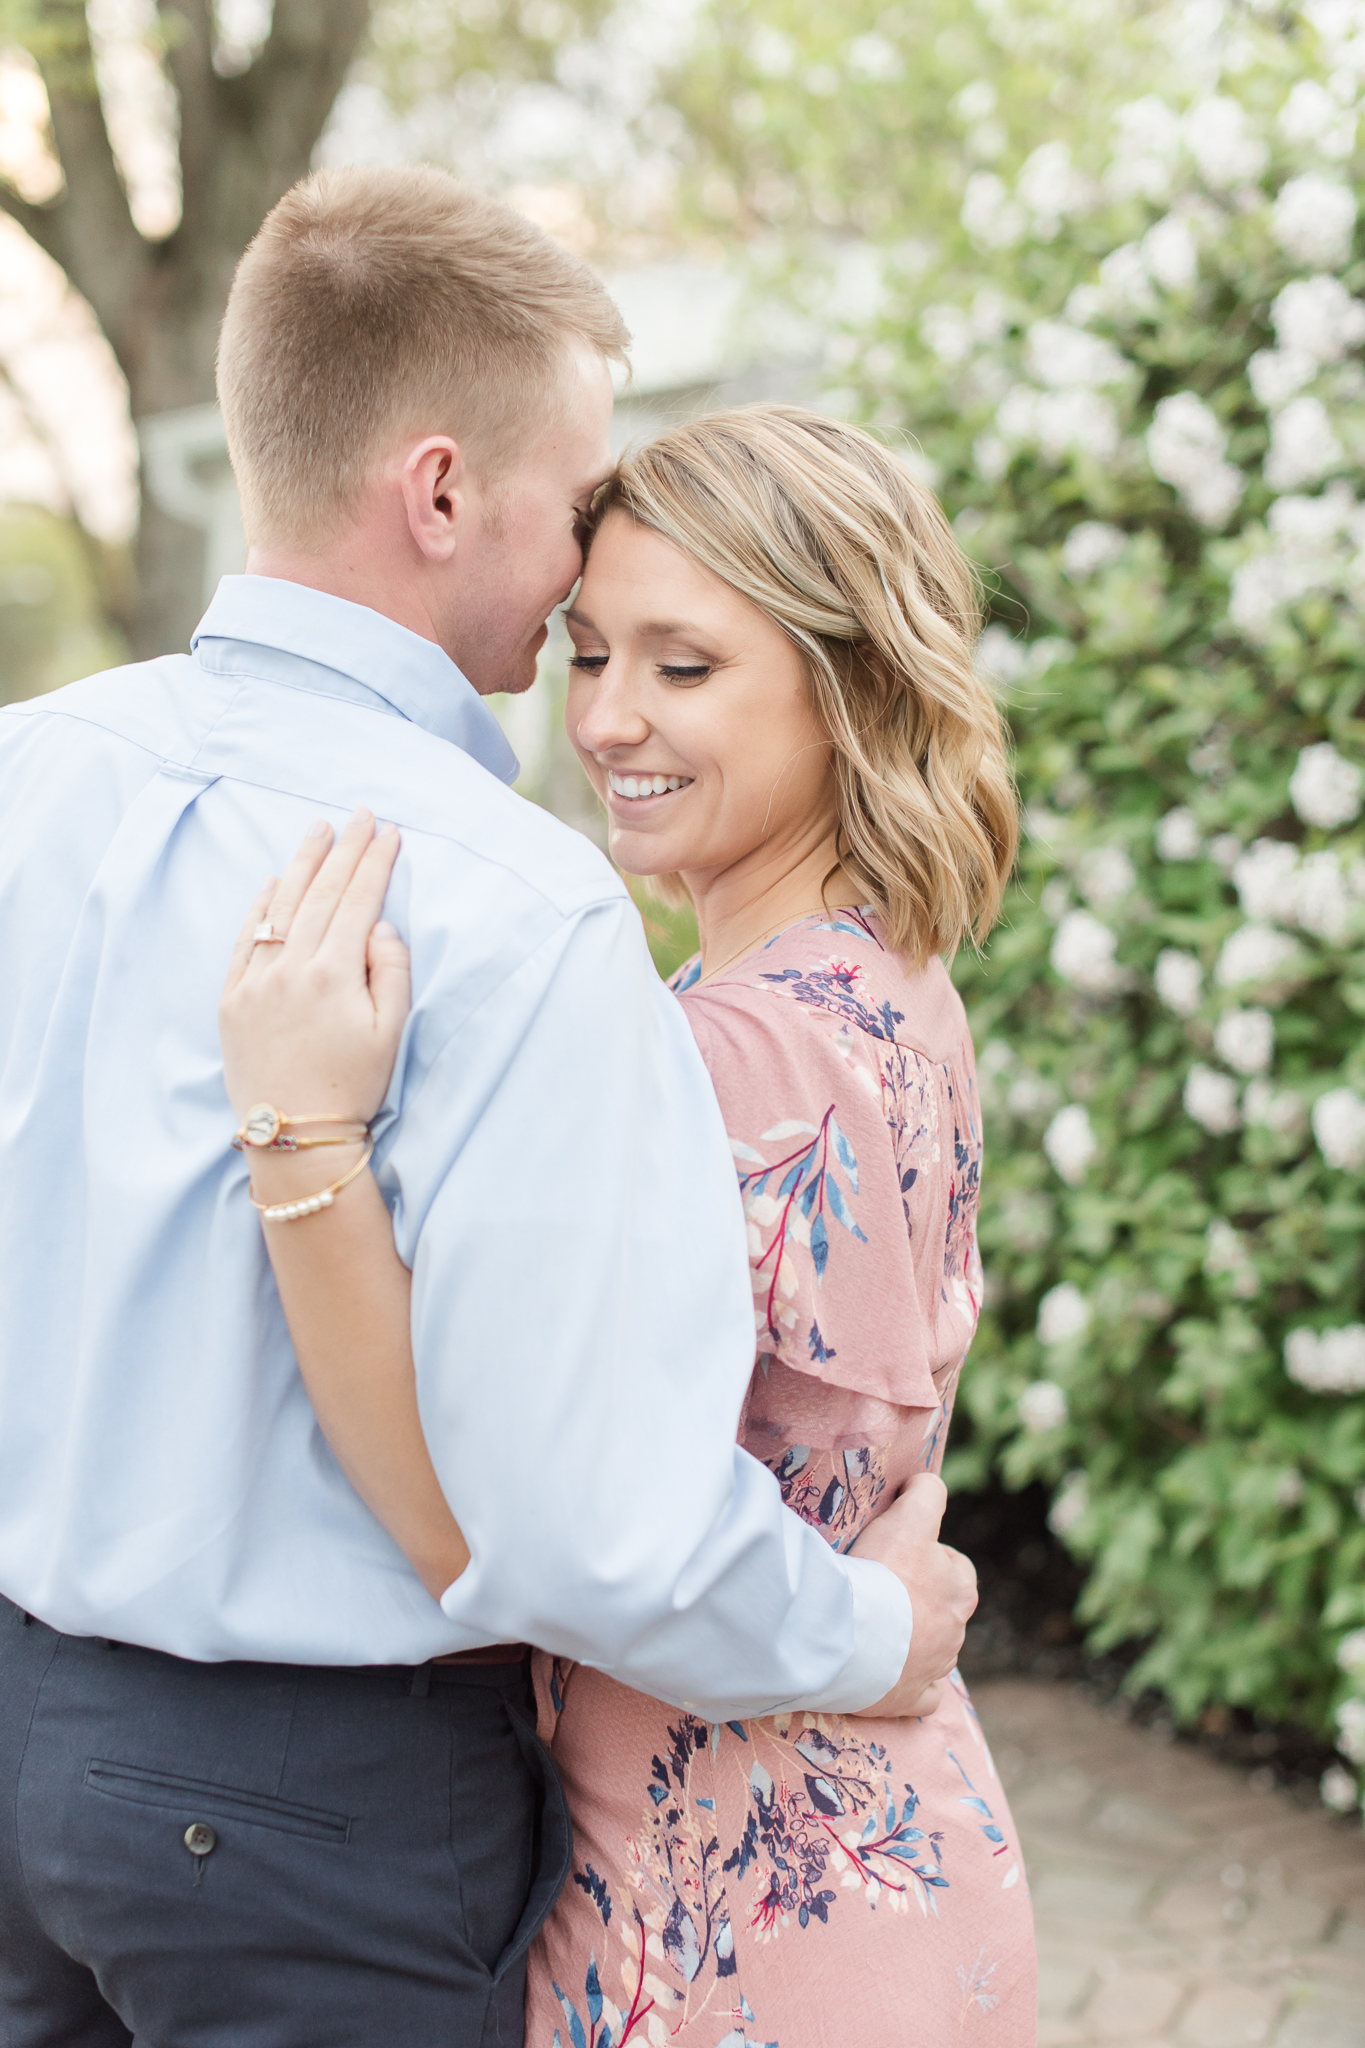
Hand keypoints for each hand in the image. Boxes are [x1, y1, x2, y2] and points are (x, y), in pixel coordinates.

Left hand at [220, 808, 411, 1127]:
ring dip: (303, 864)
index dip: (375, 862)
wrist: (295, 1132)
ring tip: (318, 831)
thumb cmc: (353, 1086)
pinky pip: (246, 938)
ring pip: (282, 907)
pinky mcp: (233, 999)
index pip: (359, 901)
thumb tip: (380, 926)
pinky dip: (261, 905)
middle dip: (344, 849)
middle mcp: (291, 968)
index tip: (388, 832)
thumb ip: (390, 971)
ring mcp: (256, 981)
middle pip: (322, 893)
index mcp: (334, 973)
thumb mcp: (390, 1031)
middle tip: (359, 815)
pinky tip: (274, 882)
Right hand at [846, 1473, 977, 1718]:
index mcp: (960, 1589)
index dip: (930, 1558)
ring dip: (911, 1639)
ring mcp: (936, 1668)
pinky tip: (891, 1674)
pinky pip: (924, 1694)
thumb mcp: (909, 1515)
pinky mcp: (913, 1699)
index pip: (956, 1567)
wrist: (851, 1634)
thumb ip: (927, 1492)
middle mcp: (956, 1631)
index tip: (902, 1555)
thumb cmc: (882, 1571)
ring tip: (874, 1627)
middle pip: (943, 1609)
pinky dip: (912, 1684)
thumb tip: (928, 1482)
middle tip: (883, 1590)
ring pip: (933, 1650)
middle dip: (921, 1600)